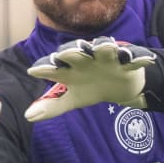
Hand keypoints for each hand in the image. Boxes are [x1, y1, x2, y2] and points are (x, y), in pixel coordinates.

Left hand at [25, 36, 155, 121]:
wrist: (120, 84)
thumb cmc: (92, 87)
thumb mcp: (72, 99)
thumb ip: (52, 106)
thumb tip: (28, 116)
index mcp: (71, 68)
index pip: (54, 67)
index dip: (45, 68)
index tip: (33, 71)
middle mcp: (86, 59)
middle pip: (76, 53)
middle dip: (72, 51)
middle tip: (65, 53)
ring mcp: (106, 58)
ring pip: (104, 49)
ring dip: (103, 46)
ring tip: (104, 46)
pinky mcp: (127, 61)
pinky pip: (132, 57)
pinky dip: (135, 57)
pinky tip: (135, 58)